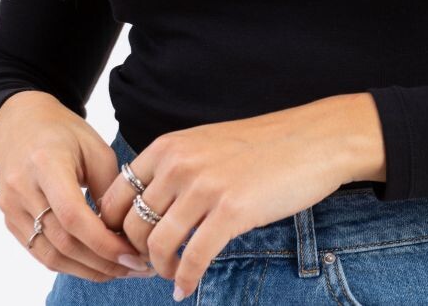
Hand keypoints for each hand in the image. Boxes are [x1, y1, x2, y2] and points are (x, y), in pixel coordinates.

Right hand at [0, 90, 154, 282]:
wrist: (19, 124)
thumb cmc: (64, 132)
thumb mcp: (95, 147)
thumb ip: (108, 188)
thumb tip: (123, 232)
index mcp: (45, 163)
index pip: (73, 216)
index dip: (103, 242)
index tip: (132, 254)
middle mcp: (22, 188)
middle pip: (62, 242)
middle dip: (102, 262)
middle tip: (135, 267)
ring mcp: (12, 207)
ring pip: (50, 255)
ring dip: (87, 270)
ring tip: (119, 270)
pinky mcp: (10, 221)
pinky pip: (40, 252)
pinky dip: (69, 264)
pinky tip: (95, 263)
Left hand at [97, 94, 383, 300]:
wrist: (313, 140)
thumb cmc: (262, 146)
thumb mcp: (206, 144)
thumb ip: (174, 167)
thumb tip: (146, 206)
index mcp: (169, 146)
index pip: (116, 194)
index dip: (114, 229)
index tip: (128, 246)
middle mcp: (179, 164)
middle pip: (131, 225)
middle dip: (134, 255)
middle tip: (149, 267)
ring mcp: (205, 187)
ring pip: (156, 245)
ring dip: (159, 270)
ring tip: (171, 275)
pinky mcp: (231, 211)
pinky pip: (192, 258)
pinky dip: (185, 279)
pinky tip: (186, 287)